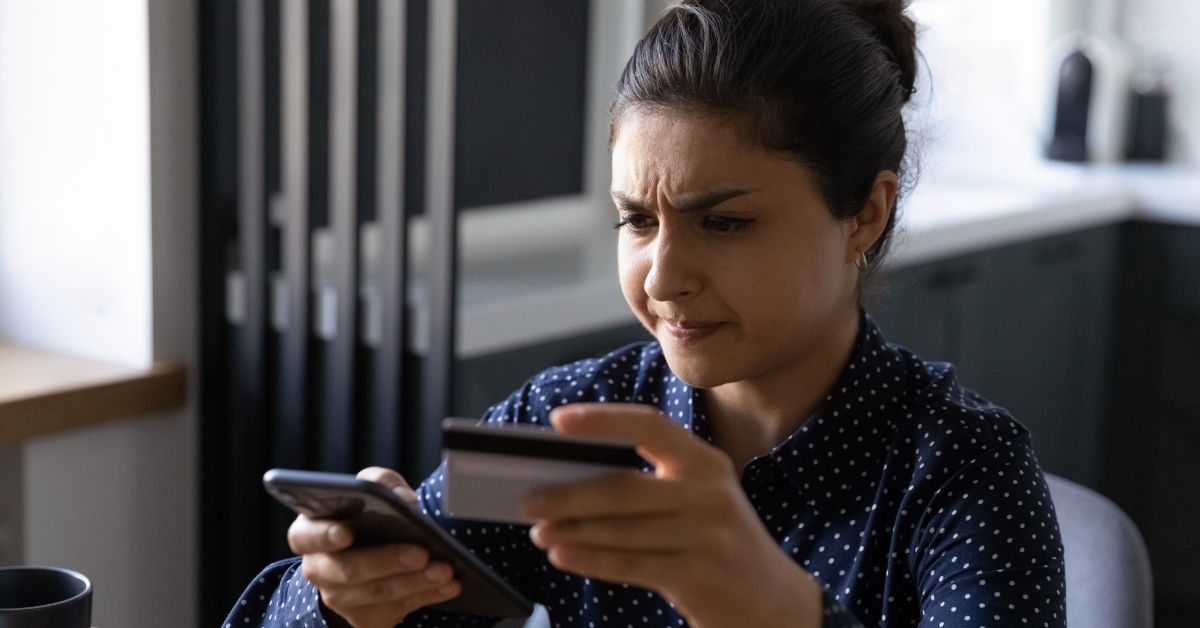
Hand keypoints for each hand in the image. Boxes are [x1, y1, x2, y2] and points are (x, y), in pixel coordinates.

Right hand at [288, 467, 460, 627]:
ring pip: (376, 593)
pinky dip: (427, 596)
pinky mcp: (364, 618)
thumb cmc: (368, 518)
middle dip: (387, 561)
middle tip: (421, 553)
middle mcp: (319, 569)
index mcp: (310, 533)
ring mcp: (339, 598)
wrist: (372, 556)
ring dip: (415, 582)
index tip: (345, 533)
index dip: (323, 535)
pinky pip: (396, 610)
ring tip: (445, 570)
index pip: (305, 536)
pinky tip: (448, 586)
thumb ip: (382, 483)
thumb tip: (404, 499)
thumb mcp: (371, 492)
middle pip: (348, 569)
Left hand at [523, 404, 822, 627]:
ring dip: (572, 531)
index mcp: (706, 462)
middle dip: (569, 494)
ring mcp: (709, 536)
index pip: (650, 425)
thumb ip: (650, 483)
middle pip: (624, 488)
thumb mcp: (699, 500)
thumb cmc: (717, 542)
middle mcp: (711, 493)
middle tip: (529, 499)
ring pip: (622, 531)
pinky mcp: (701, 576)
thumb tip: (570, 476)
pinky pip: (631, 565)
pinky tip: (564, 555)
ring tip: (540, 532)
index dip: (602, 419)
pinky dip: (591, 559)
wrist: (772, 602)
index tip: (558, 421)